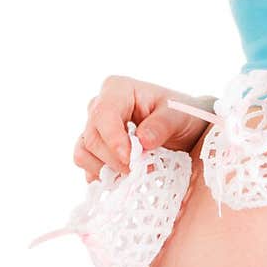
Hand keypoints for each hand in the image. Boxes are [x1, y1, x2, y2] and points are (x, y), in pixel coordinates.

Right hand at [73, 76, 209, 182]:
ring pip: (83, 152)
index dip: (113, 139)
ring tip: (132, 172)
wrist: (183, 129)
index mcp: (118, 89)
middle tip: (138, 169)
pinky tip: (122, 177)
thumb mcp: (179, 116)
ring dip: (106, 169)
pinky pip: (86, 165)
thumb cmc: (180, 114)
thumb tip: (143, 141)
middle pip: (92, 137)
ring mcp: (94, 128)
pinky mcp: (94, 149)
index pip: (104, 114)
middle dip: (114, 159)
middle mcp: (100, 106)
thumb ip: (162, 126)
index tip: (129, 158)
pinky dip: (101, 175)